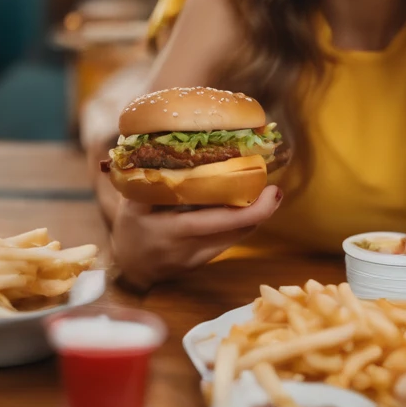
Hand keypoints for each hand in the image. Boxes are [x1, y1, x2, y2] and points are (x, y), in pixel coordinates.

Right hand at [110, 185, 283, 290]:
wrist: (130, 266)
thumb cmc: (132, 224)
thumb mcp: (132, 200)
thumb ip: (150, 176)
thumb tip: (166, 139)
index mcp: (163, 225)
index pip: (202, 215)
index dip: (234, 203)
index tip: (257, 183)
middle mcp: (180, 243)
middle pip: (227, 229)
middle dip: (257, 211)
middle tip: (275, 191)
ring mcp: (193, 257)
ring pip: (233, 237)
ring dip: (254, 216)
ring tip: (268, 194)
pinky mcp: (202, 263)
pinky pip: (228, 242)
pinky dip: (242, 223)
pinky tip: (251, 207)